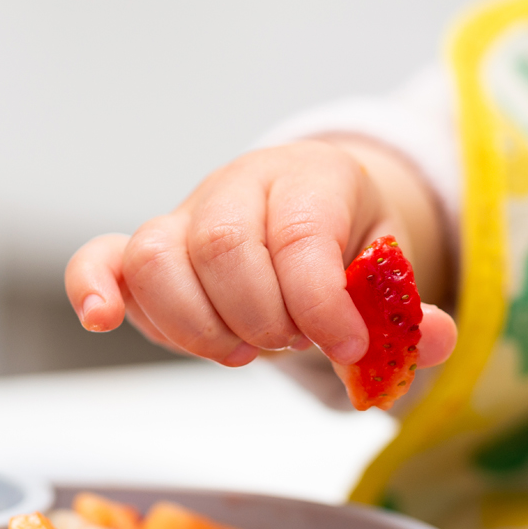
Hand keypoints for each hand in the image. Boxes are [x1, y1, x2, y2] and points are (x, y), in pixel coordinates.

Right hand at [65, 137, 456, 368]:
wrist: (306, 211)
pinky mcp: (145, 251)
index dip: (319, 302)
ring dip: (199, 326)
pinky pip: (101, 258)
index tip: (346, 347)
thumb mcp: (391, 271)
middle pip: (224, 247)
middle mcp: (239, 185)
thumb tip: (434, 340)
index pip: (300, 234)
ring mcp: (184, 216)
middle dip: (262, 317)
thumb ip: (408, 309)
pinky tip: (103, 321)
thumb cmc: (346, 245)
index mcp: (311, 178)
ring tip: (241, 350)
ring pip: (158, 259)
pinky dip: (93, 289)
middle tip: (291, 342)